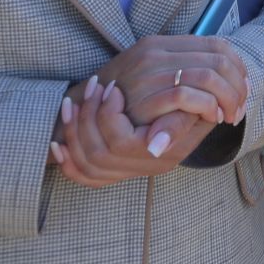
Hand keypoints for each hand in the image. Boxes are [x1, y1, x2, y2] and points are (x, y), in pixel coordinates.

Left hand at [50, 78, 212, 187]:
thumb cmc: (203, 105)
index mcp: (161, 157)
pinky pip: (80, 176)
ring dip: (74, 131)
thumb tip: (153, 146)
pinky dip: (65, 159)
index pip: (120, 143)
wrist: (205, 113)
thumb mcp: (201, 112)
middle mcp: (141, 169)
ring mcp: (125, 173)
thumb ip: (179, 122)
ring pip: (85, 163)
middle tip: (92, 89)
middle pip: (96, 154)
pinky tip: (58, 142)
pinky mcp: (110, 173)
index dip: (109, 115)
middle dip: (86, 119)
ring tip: (75, 102)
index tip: (112, 88)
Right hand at [94, 35, 249, 130]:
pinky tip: (211, 117)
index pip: (218, 44)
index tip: (244, 88)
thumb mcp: (156, 77)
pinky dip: (206, 106)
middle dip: (237, 85)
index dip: (238, 67)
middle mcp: (157, 50)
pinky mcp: (143, 93)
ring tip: (230, 116)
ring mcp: (149, 70)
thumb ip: (186, 72)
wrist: (83, 109)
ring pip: (209, 75)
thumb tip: (233, 80)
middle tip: (241, 108)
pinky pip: (187, 94)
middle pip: (219, 59)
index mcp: (164, 42)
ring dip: (227, 97)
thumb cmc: (125, 96)